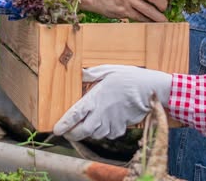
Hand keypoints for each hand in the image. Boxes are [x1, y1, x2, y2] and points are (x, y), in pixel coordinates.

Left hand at [53, 64, 171, 140]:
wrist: (150, 90)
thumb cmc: (129, 78)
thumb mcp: (108, 70)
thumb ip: (91, 74)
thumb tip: (79, 73)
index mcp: (95, 98)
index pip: (74, 114)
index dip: (63, 124)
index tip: (56, 129)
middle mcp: (101, 113)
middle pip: (81, 131)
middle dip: (72, 134)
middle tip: (68, 132)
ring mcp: (111, 122)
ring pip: (94, 135)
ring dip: (89, 132)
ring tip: (87, 124)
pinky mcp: (120, 128)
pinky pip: (108, 135)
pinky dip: (104, 132)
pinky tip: (105, 122)